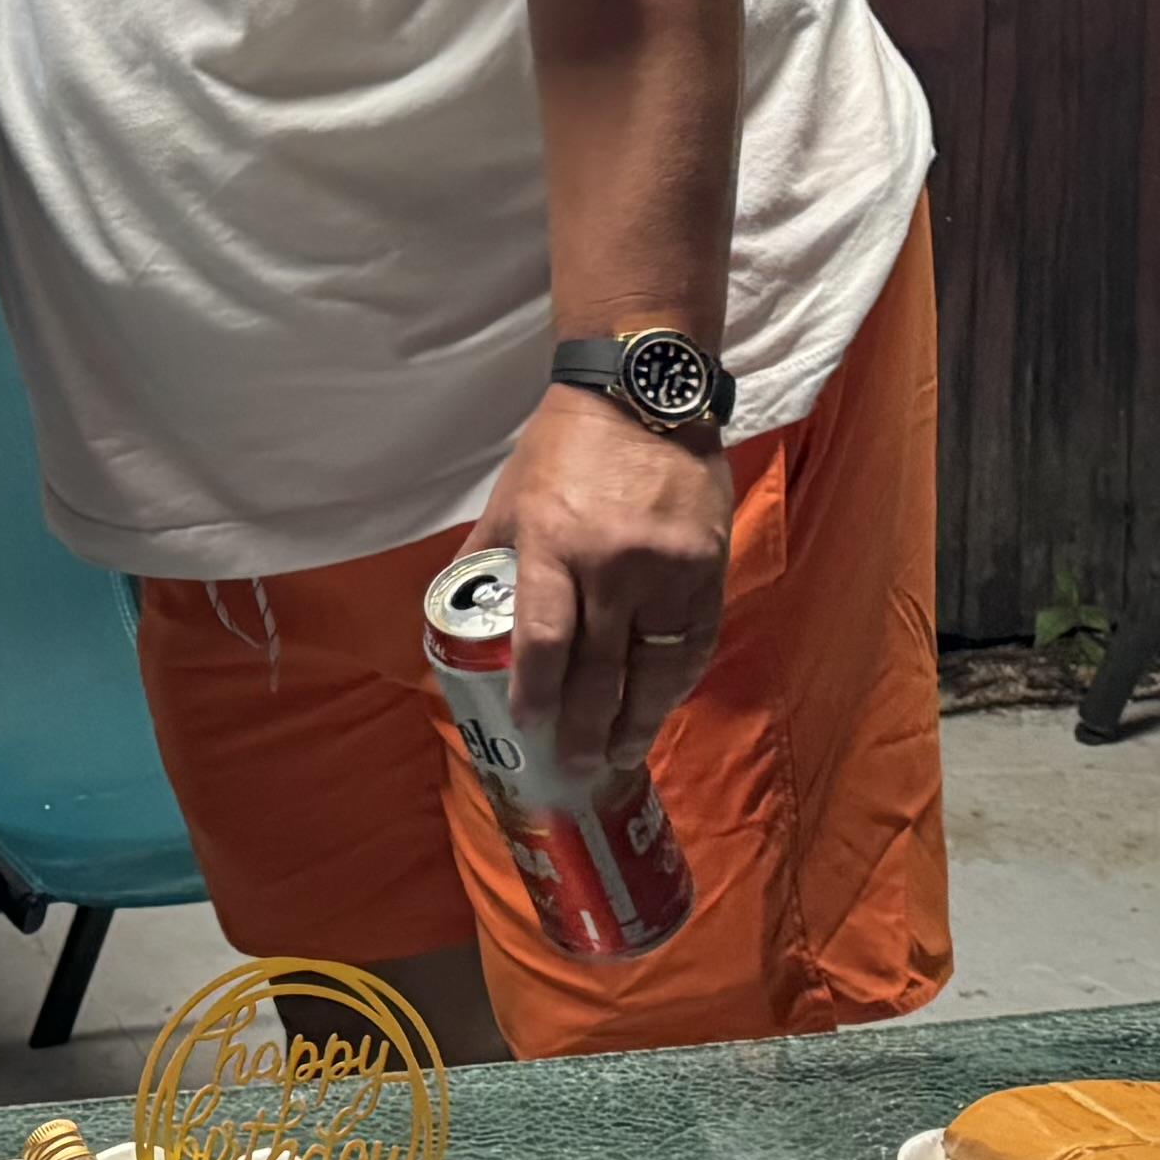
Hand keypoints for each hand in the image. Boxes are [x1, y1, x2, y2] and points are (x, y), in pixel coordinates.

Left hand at [467, 376, 731, 778]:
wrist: (641, 395)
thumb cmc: (561, 450)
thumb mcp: (508, 499)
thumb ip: (485, 561)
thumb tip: (452, 618)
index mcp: (553, 542)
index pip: (544, 638)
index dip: (536, 692)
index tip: (529, 726)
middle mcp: (613, 562)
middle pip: (602, 668)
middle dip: (588, 726)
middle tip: (578, 764)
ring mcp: (667, 568)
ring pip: (655, 666)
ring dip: (638, 720)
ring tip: (622, 753)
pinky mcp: (707, 568)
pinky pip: (693, 642)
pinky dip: (676, 682)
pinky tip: (661, 706)